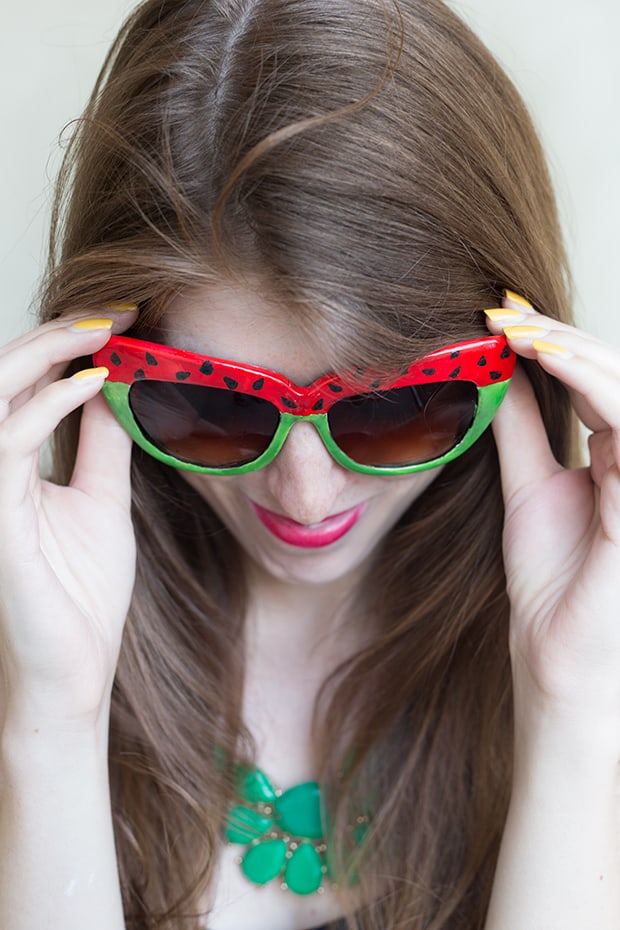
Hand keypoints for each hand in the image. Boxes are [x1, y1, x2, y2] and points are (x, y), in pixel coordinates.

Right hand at [0, 308, 138, 730]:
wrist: (76, 666)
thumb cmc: (83, 591)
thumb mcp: (103, 500)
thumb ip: (102, 446)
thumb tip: (117, 389)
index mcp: (12, 463)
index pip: (24, 384)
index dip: (65, 343)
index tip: (123, 319)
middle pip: (1, 375)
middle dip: (56, 333)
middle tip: (115, 313)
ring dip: (46, 351)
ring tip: (103, 330)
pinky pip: (8, 441)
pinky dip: (49, 403)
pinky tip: (93, 383)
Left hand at [485, 293, 619, 741]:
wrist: (556, 661)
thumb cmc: (552, 586)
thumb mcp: (528, 489)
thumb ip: (522, 430)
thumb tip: (501, 370)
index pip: (598, 381)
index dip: (553, 343)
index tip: (501, 316)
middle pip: (615, 375)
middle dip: (560, 335)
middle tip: (503, 313)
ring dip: (574, 350)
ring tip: (517, 329)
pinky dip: (590, 383)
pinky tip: (543, 358)